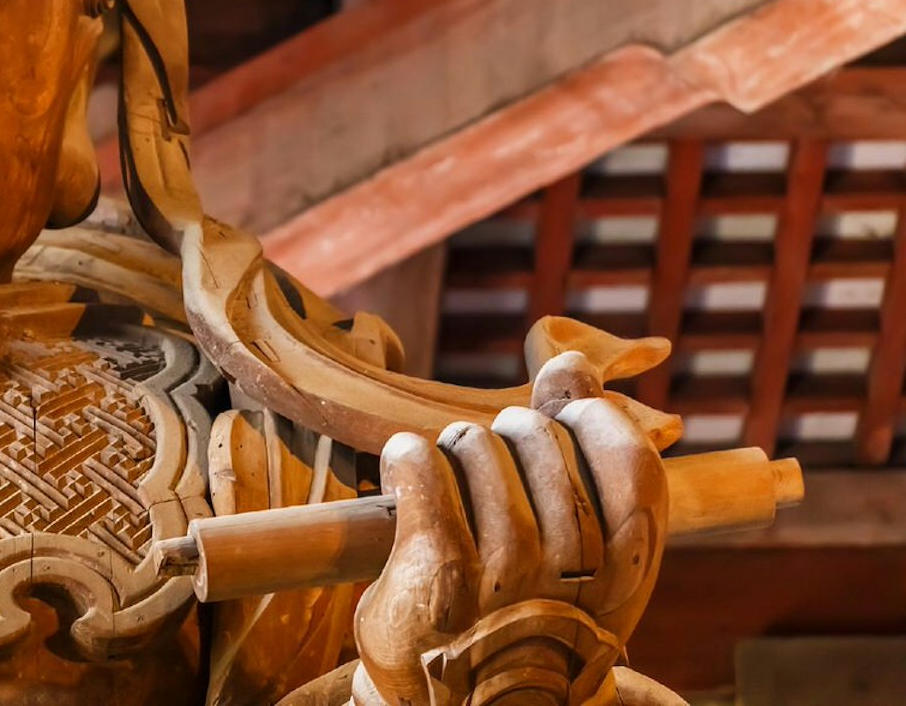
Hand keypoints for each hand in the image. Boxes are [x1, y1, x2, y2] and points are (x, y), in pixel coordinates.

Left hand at [352, 353, 667, 705]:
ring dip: (455, 450)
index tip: (556, 425)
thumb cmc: (523, 612)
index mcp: (626, 569)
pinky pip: (426, 471)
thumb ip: (578, 450)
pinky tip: (406, 464)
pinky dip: (409, 455)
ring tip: (449, 482)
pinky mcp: (437, 575)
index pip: (630, 457)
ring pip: (478, 449)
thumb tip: (572, 364)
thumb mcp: (576, 551)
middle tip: (489, 465)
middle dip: (507, 433)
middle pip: (539, 439)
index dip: (587, 419)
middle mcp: (573, 576)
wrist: (464, 704)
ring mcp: (504, 578)